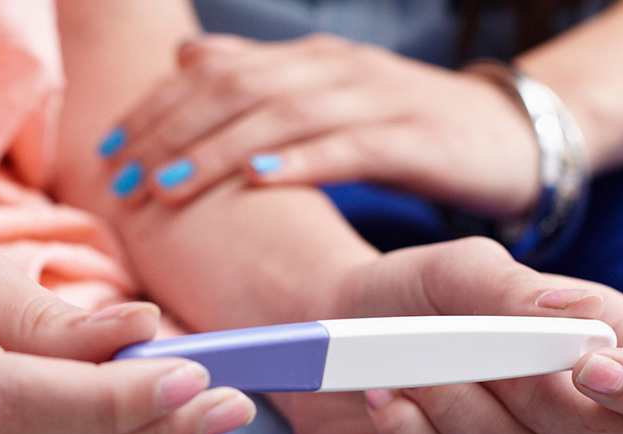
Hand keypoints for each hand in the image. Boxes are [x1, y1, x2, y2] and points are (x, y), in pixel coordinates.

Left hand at [100, 34, 542, 219]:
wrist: (516, 135)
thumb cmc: (409, 127)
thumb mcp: (330, 98)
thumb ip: (263, 80)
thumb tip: (190, 58)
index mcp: (309, 60)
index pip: (215, 73)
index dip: (157, 108)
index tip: (106, 148)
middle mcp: (336, 69)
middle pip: (237, 91)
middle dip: (171, 132)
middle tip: (120, 174)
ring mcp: (378, 98)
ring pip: (282, 116)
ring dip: (217, 151)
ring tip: (167, 186)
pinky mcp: (417, 137)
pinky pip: (351, 145)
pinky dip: (301, 161)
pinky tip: (259, 181)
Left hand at [271, 237, 622, 433]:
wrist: (336, 334)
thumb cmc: (412, 297)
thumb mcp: (459, 271)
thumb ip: (513, 291)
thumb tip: (573, 322)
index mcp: (608, 352)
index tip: (588, 368)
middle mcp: (585, 426)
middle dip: (547, 406)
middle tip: (476, 359)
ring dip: (464, 417)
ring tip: (410, 372)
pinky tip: (387, 403)